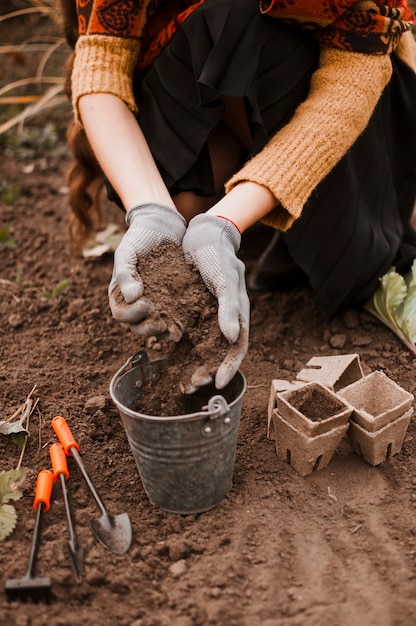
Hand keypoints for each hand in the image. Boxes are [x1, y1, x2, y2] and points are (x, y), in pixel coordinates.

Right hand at [109, 203, 186, 335]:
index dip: (133, 315)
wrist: (161, 227)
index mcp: (120, 294)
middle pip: (138, 326)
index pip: (122, 314)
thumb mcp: (126, 252)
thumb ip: (125, 274)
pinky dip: (178, 324)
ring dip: (164, 332)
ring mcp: (155, 303)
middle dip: (149, 329)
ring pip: (155, 326)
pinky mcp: (172, 301)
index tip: (147, 306)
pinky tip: (185, 326)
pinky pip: (173, 317)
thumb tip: (131, 298)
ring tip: (174, 333)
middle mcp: (135, 303)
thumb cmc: (138, 238)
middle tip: (161, 325)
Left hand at [182, 214, 249, 389]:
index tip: (218, 384)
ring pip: (205, 346)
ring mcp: (209, 314)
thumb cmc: (218, 254)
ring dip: (196, 364)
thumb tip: (232, 337)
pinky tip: (171, 355)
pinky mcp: (195, 308)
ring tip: (185, 382)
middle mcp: (225, 317)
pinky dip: (183, 346)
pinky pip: (190, 332)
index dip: (230, 367)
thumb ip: (229, 307)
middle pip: (221, 352)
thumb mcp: (225, 278)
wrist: (203, 232)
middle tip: (195, 387)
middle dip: (210, 371)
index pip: (238, 346)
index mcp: (238, 312)